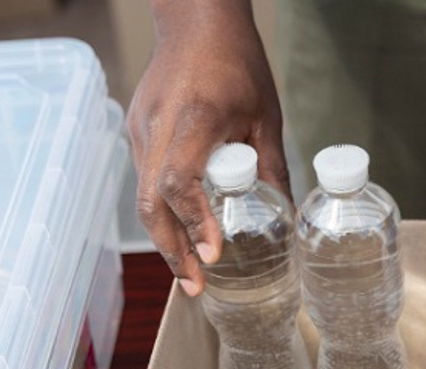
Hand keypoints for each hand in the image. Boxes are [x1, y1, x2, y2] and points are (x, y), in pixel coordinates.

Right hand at [127, 2, 289, 295]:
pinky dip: (162, 213)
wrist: (195, 22)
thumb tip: (288, 218)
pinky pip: (146, 181)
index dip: (195, 221)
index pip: (181, 180)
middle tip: (196, 286)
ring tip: (190, 273)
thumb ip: (273, 168)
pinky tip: (182, 235)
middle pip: (152, 202)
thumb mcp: (266, 116)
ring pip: (144, 196)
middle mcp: (159, 127)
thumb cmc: (235, 63)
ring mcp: (142, 130)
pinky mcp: (137, 132)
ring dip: (165, 238)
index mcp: (195, 118)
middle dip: (172, 250)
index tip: (214, 252)